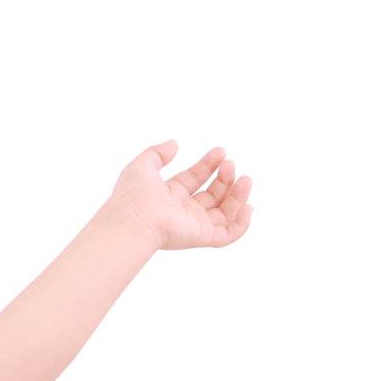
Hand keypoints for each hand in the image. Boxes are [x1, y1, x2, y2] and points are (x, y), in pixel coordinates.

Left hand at [104, 140, 254, 251]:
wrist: (135, 221)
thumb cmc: (133, 196)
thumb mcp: (142, 166)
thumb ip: (157, 153)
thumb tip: (174, 144)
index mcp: (169, 195)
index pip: (195, 178)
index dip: (209, 164)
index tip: (221, 151)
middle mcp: (183, 211)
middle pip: (212, 194)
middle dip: (225, 178)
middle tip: (230, 164)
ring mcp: (194, 225)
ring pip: (225, 212)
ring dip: (238, 195)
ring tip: (244, 179)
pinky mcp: (203, 236)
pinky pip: (229, 234)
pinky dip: (243, 223)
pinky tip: (247, 206)